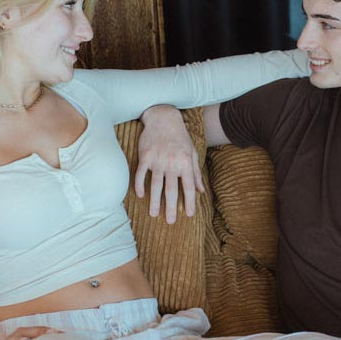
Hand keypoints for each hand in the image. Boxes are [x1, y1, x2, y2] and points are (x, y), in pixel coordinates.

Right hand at [135, 105, 204, 223]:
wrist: (163, 118)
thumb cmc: (180, 137)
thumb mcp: (192, 153)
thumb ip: (196, 173)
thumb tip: (201, 191)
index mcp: (185, 163)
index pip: (189, 187)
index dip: (190, 202)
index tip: (189, 215)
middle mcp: (172, 163)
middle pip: (171, 190)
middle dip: (171, 207)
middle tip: (170, 221)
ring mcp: (157, 160)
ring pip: (155, 185)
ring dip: (154, 201)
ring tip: (153, 214)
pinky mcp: (145, 156)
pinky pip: (141, 173)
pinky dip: (139, 185)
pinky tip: (140, 195)